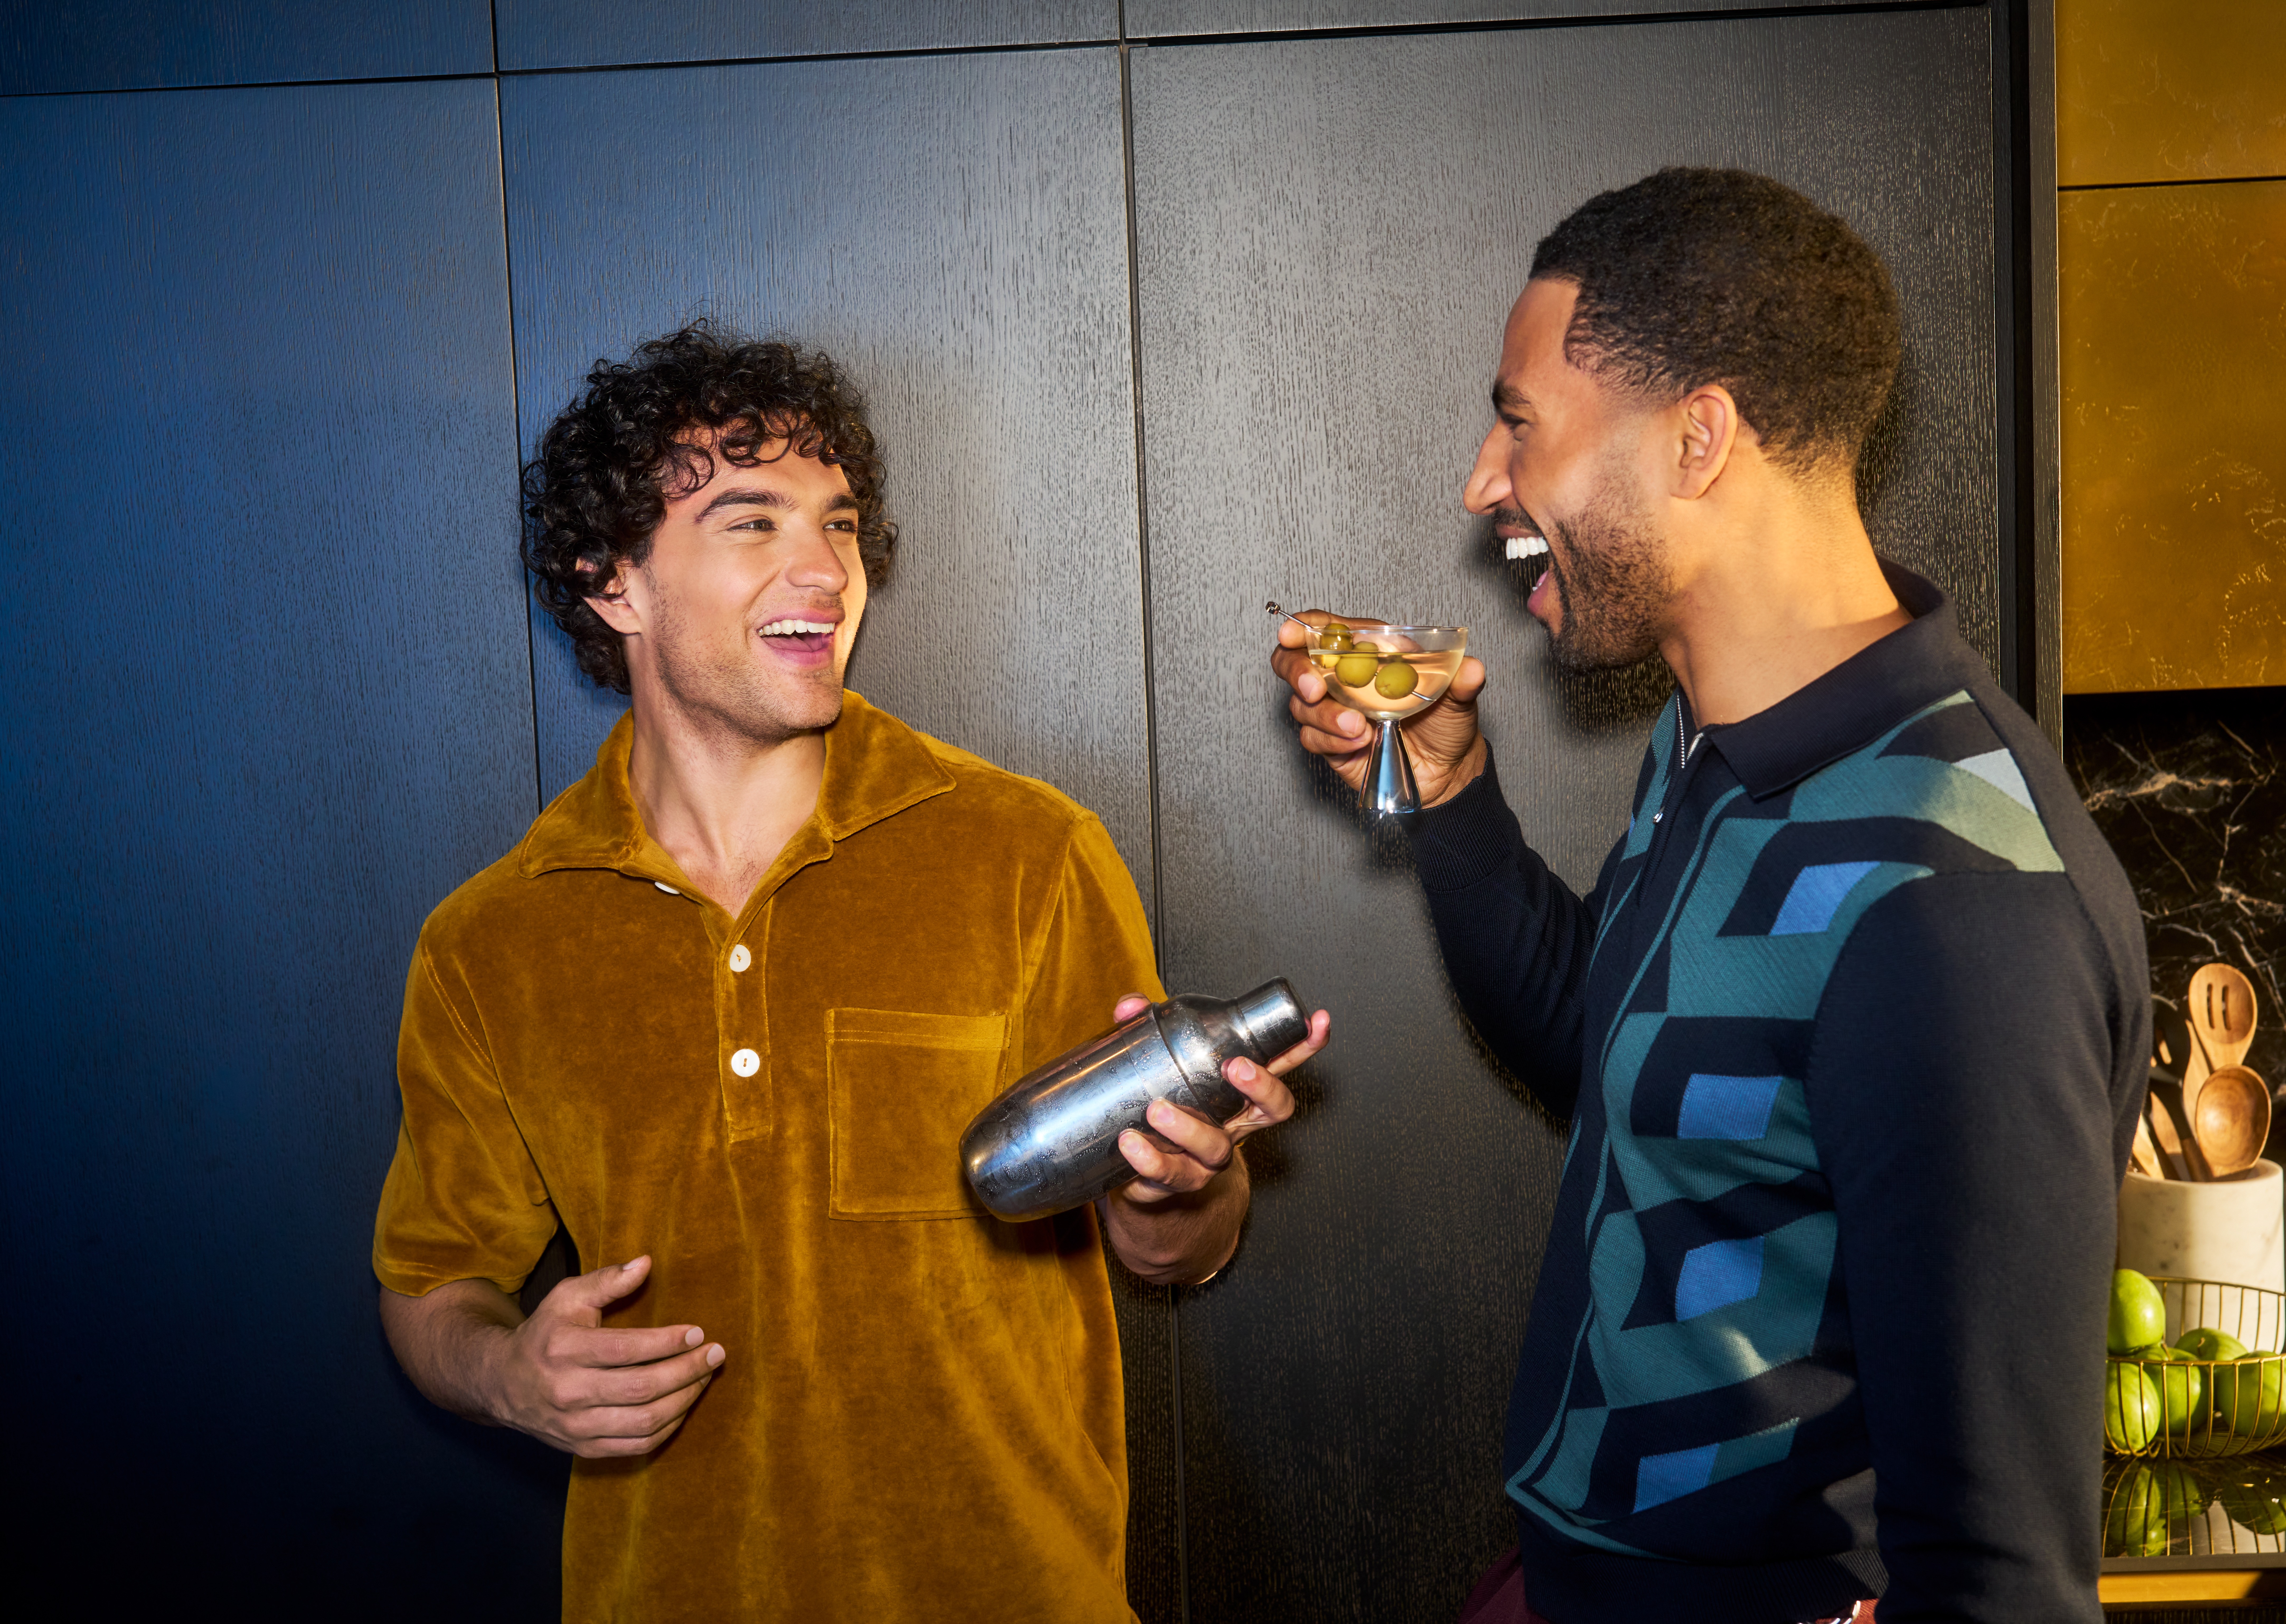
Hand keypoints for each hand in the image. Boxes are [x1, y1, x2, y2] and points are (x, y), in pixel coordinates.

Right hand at [485, 1255, 723, 1457]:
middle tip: (716, 1354)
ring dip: (684, 1400)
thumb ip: (606, 1280)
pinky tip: (684, 1405)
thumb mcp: (567, 1297)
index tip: (699, 1332)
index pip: (626, 1350)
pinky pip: (636, 1446)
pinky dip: (667, 1428)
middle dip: (687, 1371)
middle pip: (641, 1388)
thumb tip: (646, 1263)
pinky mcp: (583, 1448)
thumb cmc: (545, 1332)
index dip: (668, 1342)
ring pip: (643, 1422)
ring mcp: (575, 1426)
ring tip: (705, 1377)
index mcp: (563, 1350)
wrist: (502, 1383)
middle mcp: (567, 1392)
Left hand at [1109, 994, 1328, 1203]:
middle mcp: (1234, 1124)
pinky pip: (1171, 1173)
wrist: (1144, 1172)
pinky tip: (1131, 1143)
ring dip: (1189, 1127)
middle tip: (1236, 1067)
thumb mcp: (1162, 1064)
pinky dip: (1151, 1158)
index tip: (1317, 1021)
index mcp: (1239, 1091)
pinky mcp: (1179, 1179)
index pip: (1281, 1064)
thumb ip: (1147, 1030)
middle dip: (1262, 1086)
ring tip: (1157, 1111)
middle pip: (1273, 1109)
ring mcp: (1210, 1156)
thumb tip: (1131, 1006)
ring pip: (1216, 1146)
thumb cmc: (1165, 1104)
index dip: (1304, 1045)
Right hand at [1270, 609, 1488, 806]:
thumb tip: (1472, 669)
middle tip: (1313, 689)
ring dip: (1325, 716)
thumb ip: (1462, 680)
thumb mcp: (1459, 697)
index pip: (1327, 631)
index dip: (1304, 628)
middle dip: (1297, 671)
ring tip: (1359, 728)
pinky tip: (1359, 743)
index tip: (1291, 633)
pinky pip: (1311, 737)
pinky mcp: (1328, 741)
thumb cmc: (1446, 723)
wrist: (1445, 771)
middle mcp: (1344, 678)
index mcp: (1369, 652)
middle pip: (1296, 661)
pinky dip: (1331, 740)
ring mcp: (1333, 709)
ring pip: (1301, 705)